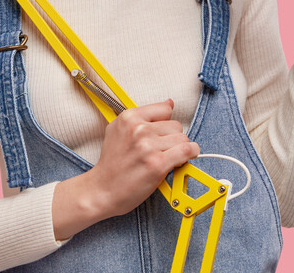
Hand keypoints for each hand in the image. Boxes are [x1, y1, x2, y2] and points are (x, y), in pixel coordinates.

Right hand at [53, 99, 198, 238]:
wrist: (102, 190)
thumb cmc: (112, 164)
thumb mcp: (118, 130)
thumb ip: (143, 115)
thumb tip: (169, 103)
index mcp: (129, 118)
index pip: (165, 109)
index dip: (165, 123)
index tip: (161, 133)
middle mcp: (138, 129)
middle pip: (176, 125)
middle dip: (172, 138)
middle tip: (160, 150)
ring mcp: (148, 146)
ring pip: (182, 138)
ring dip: (179, 149)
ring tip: (165, 157)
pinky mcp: (157, 164)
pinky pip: (186, 150)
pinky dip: (191, 154)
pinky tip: (184, 158)